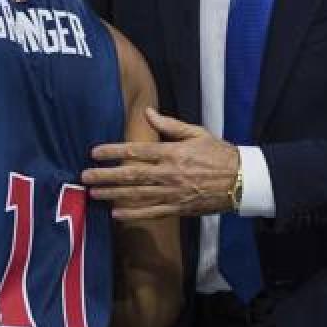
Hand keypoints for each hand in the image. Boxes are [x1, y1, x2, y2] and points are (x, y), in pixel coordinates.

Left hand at [82, 108, 238, 219]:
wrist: (241, 180)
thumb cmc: (218, 153)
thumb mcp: (196, 133)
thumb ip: (170, 124)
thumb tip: (147, 112)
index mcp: (172, 152)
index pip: (137, 151)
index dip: (114, 151)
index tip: (95, 152)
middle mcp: (169, 173)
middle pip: (131, 174)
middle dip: (106, 175)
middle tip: (85, 176)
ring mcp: (173, 192)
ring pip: (137, 194)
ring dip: (113, 194)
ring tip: (93, 194)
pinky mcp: (178, 208)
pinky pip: (152, 212)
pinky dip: (134, 214)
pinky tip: (116, 214)